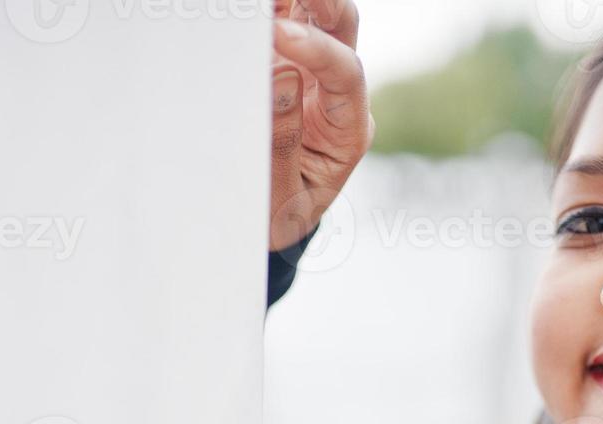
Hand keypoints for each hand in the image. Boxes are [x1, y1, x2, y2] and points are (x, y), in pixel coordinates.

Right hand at [270, 0, 372, 251]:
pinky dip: (272, 9)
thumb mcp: (283, 198)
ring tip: (262, 2)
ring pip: (316, 16)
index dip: (316, 50)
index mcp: (348, 130)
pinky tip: (254, 7)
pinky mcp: (284, 64)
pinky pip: (285, 23)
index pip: (345, 75)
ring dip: (294, 0)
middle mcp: (337, 93)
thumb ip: (283, 145)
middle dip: (320, 3)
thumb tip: (282, 78)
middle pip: (341, 29)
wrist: (270, 221)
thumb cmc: (279, 214)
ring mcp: (312, 75)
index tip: (279, 37)